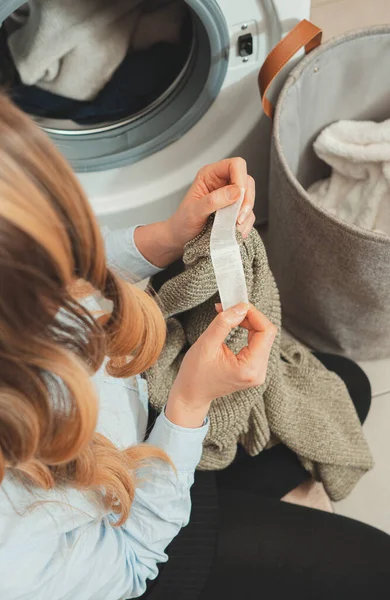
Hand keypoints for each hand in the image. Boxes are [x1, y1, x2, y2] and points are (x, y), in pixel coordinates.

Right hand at [165, 303, 276, 427]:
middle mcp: (259, 372)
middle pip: (266, 334)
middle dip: (250, 317)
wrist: (192, 394)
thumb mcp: (206, 343)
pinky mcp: (254, 369)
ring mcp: (258, 372)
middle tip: (230, 308)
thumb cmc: (195, 373)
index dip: (254, 314)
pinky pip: (258, 344)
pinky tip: (235, 325)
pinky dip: (248, 331)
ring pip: (263, 337)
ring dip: (248, 322)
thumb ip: (224, 323)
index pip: (266, 332)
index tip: (237, 304)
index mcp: (250, 368)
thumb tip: (241, 307)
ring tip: (230, 316)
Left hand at [167, 157, 255, 249]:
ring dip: (246, 213)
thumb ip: (213, 200)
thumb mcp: (194, 211)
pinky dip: (246, 222)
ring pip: (249, 197)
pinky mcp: (234, 210)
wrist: (181, 237)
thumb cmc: (183, 222)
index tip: (238, 196)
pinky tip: (238, 231)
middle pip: (246, 181)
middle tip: (238, 216)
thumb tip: (235, 192)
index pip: (235, 165)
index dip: (240, 177)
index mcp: (210, 175)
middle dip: (246, 199)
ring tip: (236, 226)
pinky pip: (248, 213)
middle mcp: (222, 182)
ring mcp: (229, 197)